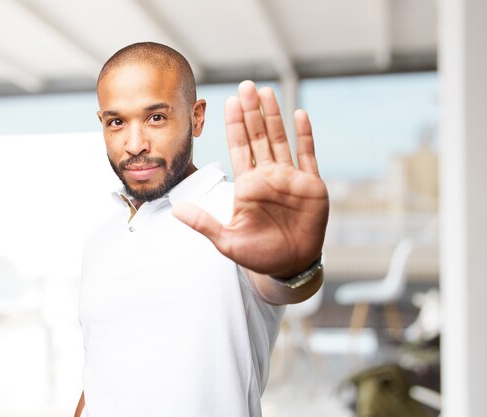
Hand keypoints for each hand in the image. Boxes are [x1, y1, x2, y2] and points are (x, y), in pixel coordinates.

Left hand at [173, 80, 328, 276]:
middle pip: (258, 137)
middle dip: (252, 112)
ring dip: (274, 116)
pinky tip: (299, 114)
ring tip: (266, 92)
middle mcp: (268, 176)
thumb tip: (176, 210)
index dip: (234, 125)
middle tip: (246, 86)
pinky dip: (305, 135)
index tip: (229, 102)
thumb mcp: (227, 241)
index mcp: (248, 185)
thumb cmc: (259, 255)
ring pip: (281, 139)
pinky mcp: (311, 185)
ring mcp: (290, 178)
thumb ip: (204, 224)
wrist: (291, 265)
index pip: (239, 148)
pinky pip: (307, 155)